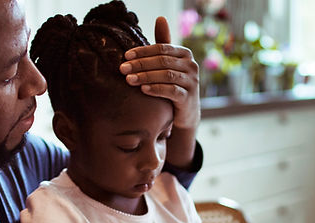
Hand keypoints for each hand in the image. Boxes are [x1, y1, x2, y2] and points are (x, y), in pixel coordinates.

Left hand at [120, 16, 199, 130]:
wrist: (185, 113)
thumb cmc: (173, 84)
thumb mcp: (168, 64)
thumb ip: (163, 44)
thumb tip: (160, 17)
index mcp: (185, 54)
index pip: (162, 48)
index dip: (143, 51)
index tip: (125, 56)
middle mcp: (191, 65)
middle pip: (163, 61)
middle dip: (140, 64)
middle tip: (122, 68)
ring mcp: (192, 82)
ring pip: (166, 75)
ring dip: (145, 76)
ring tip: (129, 80)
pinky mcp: (189, 98)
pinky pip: (171, 91)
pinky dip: (156, 89)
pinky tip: (143, 90)